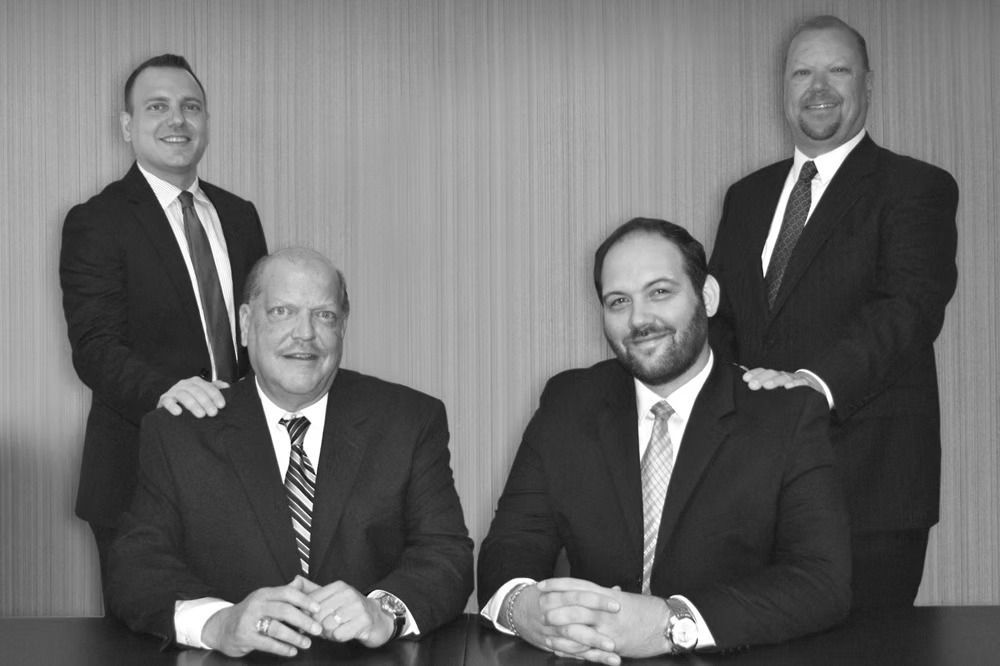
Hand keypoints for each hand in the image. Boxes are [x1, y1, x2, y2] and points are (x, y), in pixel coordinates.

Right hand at [157, 376, 227, 416]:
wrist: (170, 404)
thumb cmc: (190, 398)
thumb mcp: (203, 392)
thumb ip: (214, 388)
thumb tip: (227, 386)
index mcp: (196, 382)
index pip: (208, 387)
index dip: (215, 395)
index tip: (222, 405)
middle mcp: (185, 384)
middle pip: (197, 391)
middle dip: (206, 402)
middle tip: (213, 413)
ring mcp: (174, 391)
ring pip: (183, 395)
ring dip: (193, 405)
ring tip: (201, 415)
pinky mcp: (164, 399)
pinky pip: (167, 401)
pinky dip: (172, 406)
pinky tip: (178, 412)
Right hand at [201, 576, 322, 656]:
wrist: (221, 627)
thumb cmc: (250, 613)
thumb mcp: (265, 599)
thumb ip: (284, 593)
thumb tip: (304, 583)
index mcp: (265, 594)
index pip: (287, 593)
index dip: (304, 600)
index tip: (317, 609)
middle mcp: (257, 605)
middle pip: (284, 610)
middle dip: (304, 621)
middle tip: (317, 629)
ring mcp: (249, 621)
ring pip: (276, 628)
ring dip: (295, 637)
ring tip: (307, 643)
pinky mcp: (244, 637)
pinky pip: (267, 644)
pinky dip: (282, 648)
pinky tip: (292, 651)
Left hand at [307, 581, 393, 646]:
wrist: (377, 618)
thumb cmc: (350, 609)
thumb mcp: (332, 597)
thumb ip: (312, 590)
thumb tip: (294, 580)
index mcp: (339, 586)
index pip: (312, 601)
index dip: (307, 614)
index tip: (310, 619)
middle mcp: (348, 593)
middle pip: (318, 615)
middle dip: (317, 625)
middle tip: (324, 627)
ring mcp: (357, 607)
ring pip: (327, 626)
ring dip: (328, 633)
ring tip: (335, 630)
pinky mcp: (364, 621)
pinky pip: (339, 635)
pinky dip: (337, 638)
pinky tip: (343, 633)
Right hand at [509, 579, 620, 664]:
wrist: (516, 608)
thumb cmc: (546, 596)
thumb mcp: (562, 588)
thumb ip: (589, 591)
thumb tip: (617, 590)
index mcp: (556, 594)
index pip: (579, 595)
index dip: (598, 600)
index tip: (617, 605)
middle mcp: (551, 611)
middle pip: (575, 619)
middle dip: (596, 629)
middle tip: (616, 635)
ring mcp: (549, 629)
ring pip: (572, 637)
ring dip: (593, 645)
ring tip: (612, 650)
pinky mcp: (548, 642)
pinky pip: (567, 650)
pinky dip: (584, 654)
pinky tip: (601, 658)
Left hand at [538, 579, 671, 658]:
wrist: (665, 624)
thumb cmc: (644, 610)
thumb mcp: (622, 598)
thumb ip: (605, 595)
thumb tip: (594, 590)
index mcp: (606, 594)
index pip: (576, 585)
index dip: (557, 584)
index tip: (541, 585)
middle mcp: (605, 608)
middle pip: (573, 603)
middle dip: (554, 606)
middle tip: (539, 608)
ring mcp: (608, 625)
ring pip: (578, 624)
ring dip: (559, 626)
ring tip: (545, 628)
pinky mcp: (613, 643)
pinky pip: (587, 645)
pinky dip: (571, 647)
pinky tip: (559, 647)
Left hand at [742, 368, 822, 394]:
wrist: (815, 388)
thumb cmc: (789, 389)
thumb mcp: (773, 386)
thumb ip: (758, 379)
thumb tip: (740, 369)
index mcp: (775, 376)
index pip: (763, 372)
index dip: (754, 373)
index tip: (745, 378)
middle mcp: (784, 376)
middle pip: (772, 374)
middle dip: (761, 379)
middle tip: (752, 385)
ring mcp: (796, 379)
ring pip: (785, 377)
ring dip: (775, 381)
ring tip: (767, 386)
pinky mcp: (808, 385)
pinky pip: (802, 384)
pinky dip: (795, 384)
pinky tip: (788, 387)